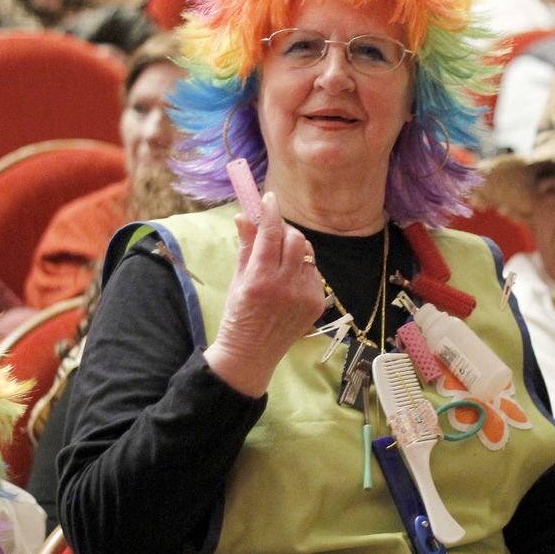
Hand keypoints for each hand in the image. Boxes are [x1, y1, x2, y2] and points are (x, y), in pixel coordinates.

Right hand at [204, 191, 325, 395]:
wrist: (251, 354)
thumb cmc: (238, 315)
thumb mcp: (237, 279)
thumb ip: (246, 246)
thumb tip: (245, 215)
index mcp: (261, 279)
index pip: (271, 234)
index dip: (270, 212)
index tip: (268, 198)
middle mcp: (286, 286)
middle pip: (295, 239)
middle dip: (284, 230)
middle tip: (272, 231)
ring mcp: (305, 296)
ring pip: (308, 254)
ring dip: (294, 249)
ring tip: (280, 259)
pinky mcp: (317, 304)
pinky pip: (314, 273)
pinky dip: (302, 269)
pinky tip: (289, 280)